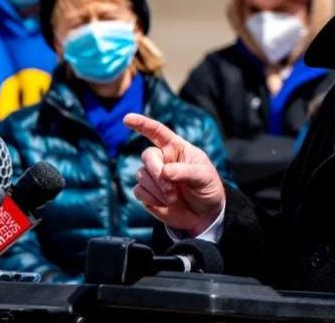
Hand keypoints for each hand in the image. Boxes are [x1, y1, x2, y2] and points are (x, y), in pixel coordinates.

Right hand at [124, 113, 224, 234]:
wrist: (204, 214)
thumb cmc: (207, 188)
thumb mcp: (204, 177)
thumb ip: (186, 171)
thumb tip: (164, 172)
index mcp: (176, 148)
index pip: (157, 132)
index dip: (142, 124)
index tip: (127, 119)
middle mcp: (162, 159)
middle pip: (147, 156)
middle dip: (156, 170)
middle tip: (169, 186)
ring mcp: (152, 176)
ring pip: (142, 175)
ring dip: (158, 189)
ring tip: (174, 198)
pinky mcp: (146, 192)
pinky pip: (139, 191)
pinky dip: (152, 199)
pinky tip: (166, 203)